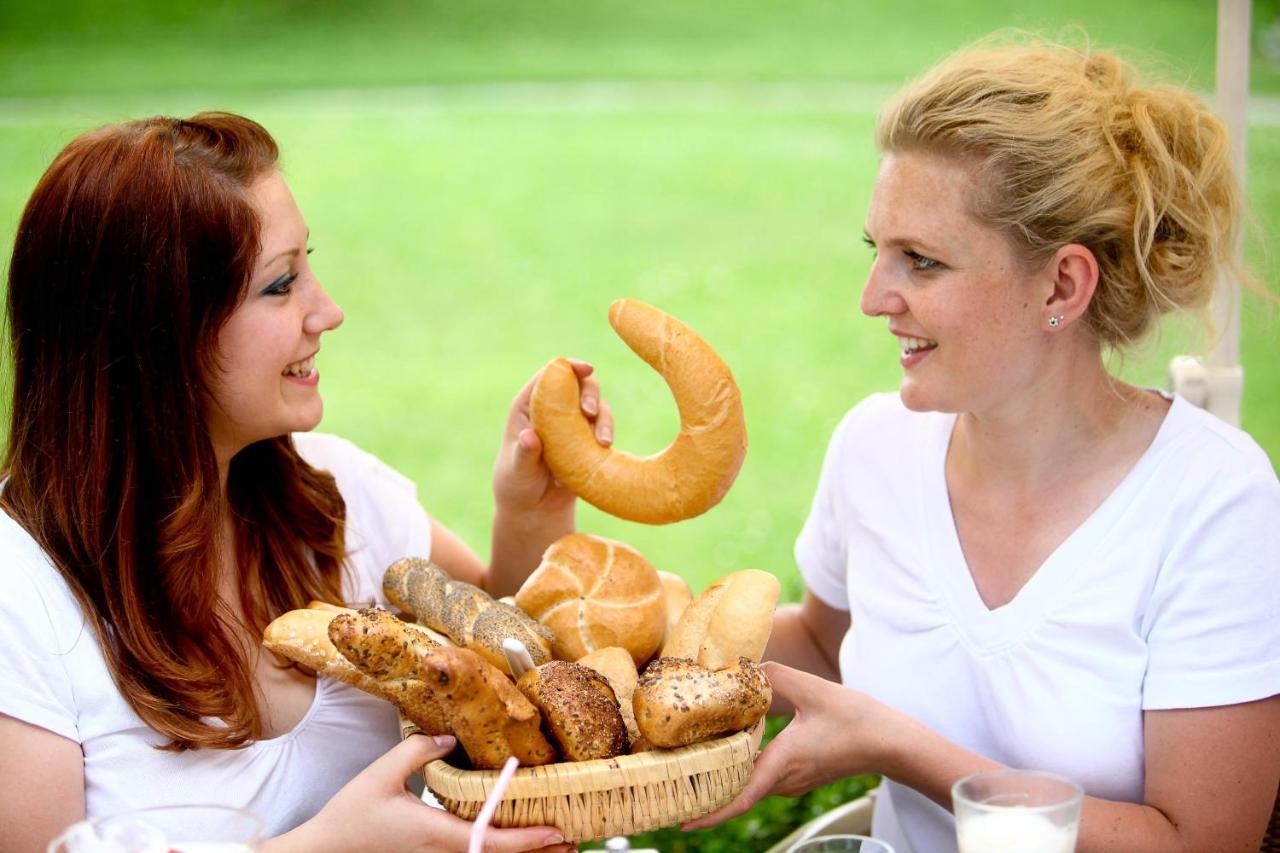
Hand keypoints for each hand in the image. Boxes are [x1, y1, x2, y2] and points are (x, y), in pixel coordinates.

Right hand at [291, 735, 575, 852]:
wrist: (324, 851)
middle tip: (571, 840)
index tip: (557, 833)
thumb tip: (452, 736)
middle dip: (537, 852)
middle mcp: (440, 852)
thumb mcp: (382, 773)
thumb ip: (419, 749)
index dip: (527, 840)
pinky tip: (513, 842)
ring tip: (555, 844)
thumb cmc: (350, 814)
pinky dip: (497, 850)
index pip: (489, 841)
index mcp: (434, 832)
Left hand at [493, 359, 612, 516]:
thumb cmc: (517, 486)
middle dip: (590, 393)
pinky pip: (604, 429)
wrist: (535, 509)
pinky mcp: (589, 440)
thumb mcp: (517, 470)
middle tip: (591, 413)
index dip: (569, 366)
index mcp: (529, 405)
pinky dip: (606, 437)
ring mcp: (573, 424)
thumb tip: (530, 436)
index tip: (586, 369)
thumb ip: (524, 453)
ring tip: (603, 443)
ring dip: (604, 419)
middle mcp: (553, 408)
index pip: (550, 375)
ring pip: (597, 406)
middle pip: (579, 383)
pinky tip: (600, 455)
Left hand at [682, 662, 898, 829]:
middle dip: (706, 793)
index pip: (741, 798)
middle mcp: (786, 779)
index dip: (711, 813)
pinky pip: (764, 777)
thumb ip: (777, 677)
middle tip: (673, 786)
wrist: (892, 742)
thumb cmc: (857, 719)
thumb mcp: (814, 690)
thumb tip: (749, 668)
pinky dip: (744, 770)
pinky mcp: (802, 774)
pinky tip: (733, 749)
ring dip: (725, 779)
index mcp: (784, 762)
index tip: (683, 823)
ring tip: (694, 766)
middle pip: (738, 792)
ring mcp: (794, 780)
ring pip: (751, 784)